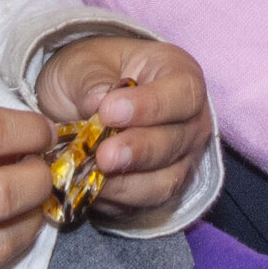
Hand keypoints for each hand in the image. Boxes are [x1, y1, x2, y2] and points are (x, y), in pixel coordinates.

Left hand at [36, 32, 213, 223]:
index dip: (150, 106)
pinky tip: (89, 187)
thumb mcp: (80, 65)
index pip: (182, 93)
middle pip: (177, 141)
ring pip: (166, 180)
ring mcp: (179, 159)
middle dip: (138, 150)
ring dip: (127, 183)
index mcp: (179, 75)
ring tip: (91, 174)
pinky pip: (145, 204)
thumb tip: (97, 102)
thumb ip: (90, 80)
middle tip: (103, 154)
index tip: (108, 111)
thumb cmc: (89, 76)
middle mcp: (189, 120)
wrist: (77, 107)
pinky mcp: (159, 189)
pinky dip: (116, 199)